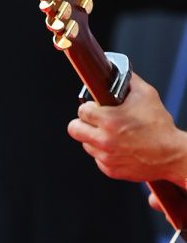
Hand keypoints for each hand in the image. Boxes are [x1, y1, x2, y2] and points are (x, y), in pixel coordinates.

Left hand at [68, 74, 186, 183]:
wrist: (170, 155)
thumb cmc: (160, 126)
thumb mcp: (147, 95)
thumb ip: (129, 81)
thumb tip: (119, 73)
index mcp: (109, 120)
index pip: (81, 111)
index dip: (88, 107)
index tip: (93, 107)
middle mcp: (104, 140)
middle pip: (74, 129)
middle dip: (82, 122)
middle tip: (93, 120)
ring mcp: (105, 157)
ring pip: (85, 144)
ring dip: (93, 138)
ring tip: (109, 133)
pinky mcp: (109, 169)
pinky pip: (97, 158)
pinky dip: (104, 152)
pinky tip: (117, 146)